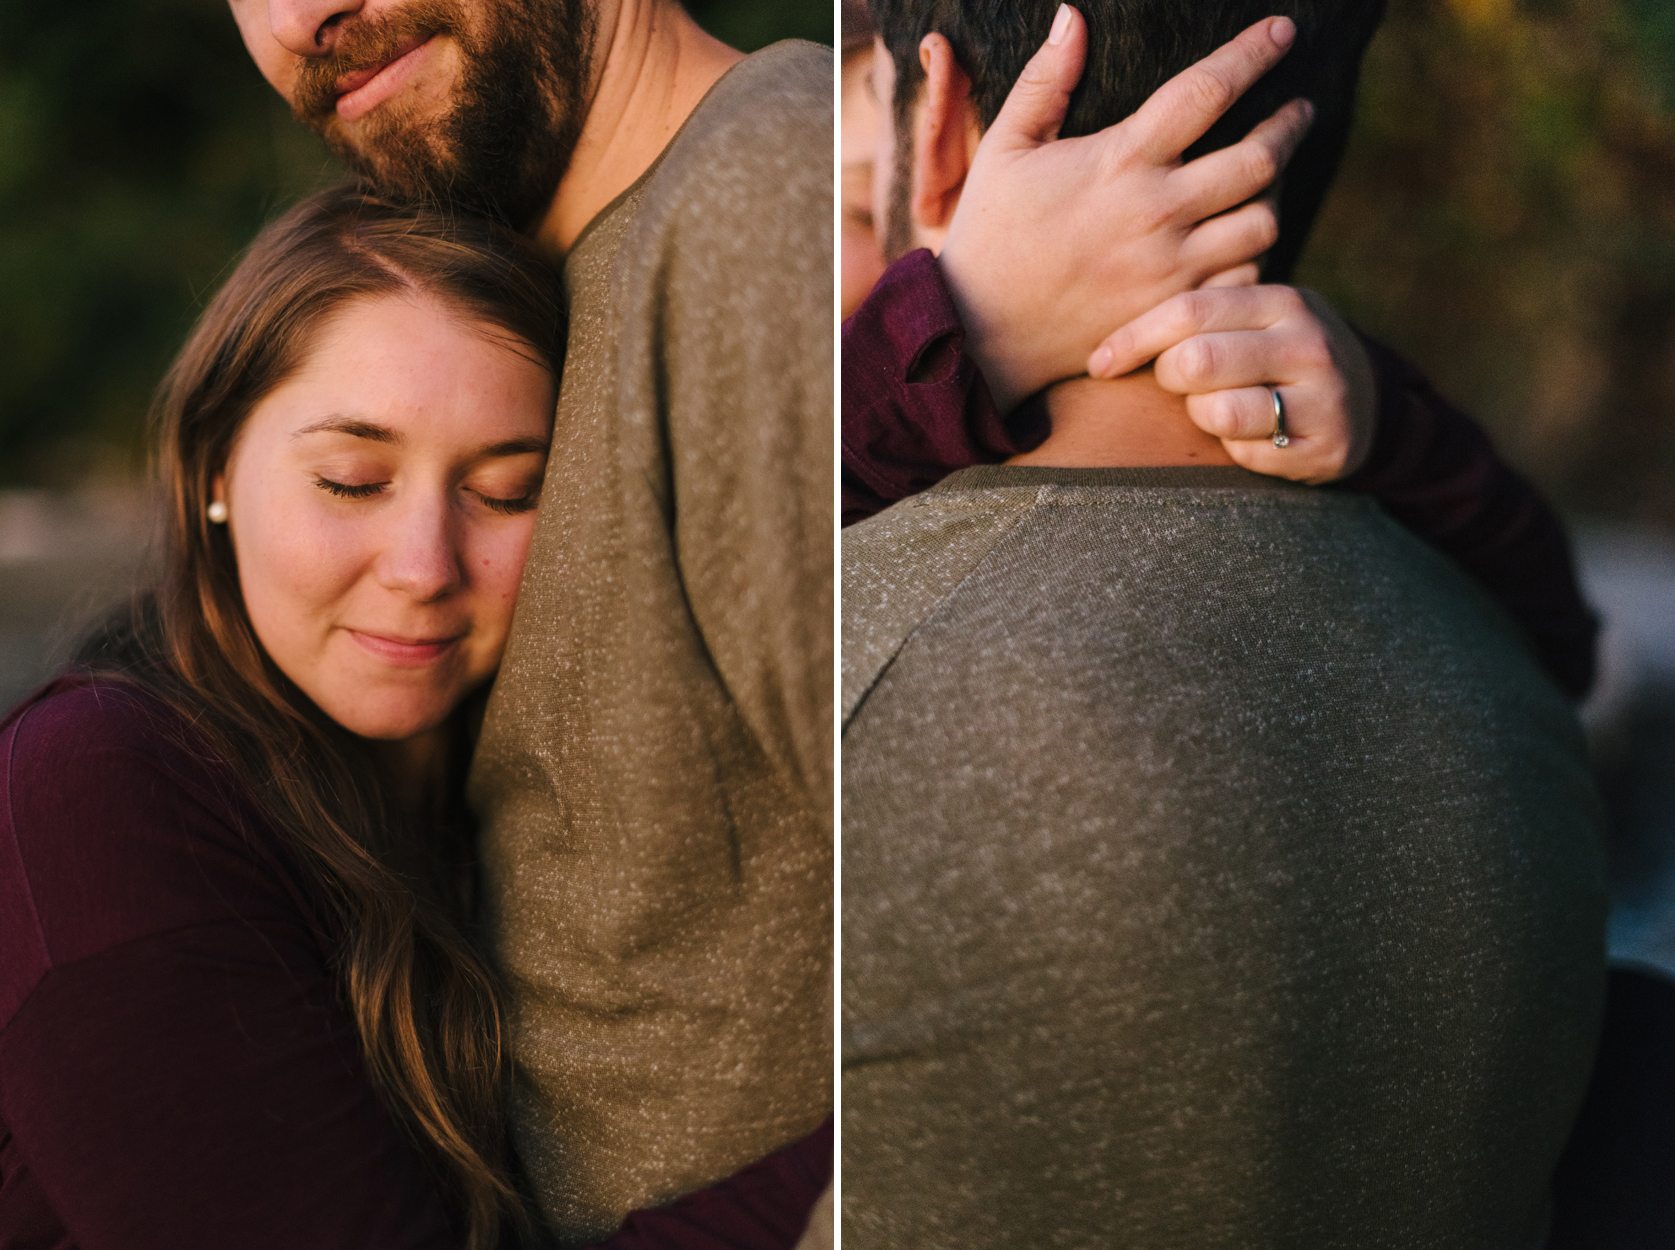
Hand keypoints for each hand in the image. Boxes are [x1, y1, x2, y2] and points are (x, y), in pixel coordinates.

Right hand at [937, 7, 1313, 413]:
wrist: (979, 331)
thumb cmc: (989, 234)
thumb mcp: (1003, 149)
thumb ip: (1042, 82)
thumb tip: (1071, 16)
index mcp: (1120, 160)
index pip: (1206, 91)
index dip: (1253, 53)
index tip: (1283, 30)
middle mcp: (1156, 211)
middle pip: (1259, 156)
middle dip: (1291, 123)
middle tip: (1300, 109)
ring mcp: (1170, 267)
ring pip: (1262, 220)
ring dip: (1276, 192)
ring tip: (1272, 175)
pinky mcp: (1171, 310)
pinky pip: (1244, 278)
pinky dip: (1255, 254)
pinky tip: (1245, 238)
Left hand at [1088, 284, 1377, 481]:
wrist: (1367, 401)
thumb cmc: (1276, 354)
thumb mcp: (1252, 318)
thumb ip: (1198, 316)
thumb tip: (1103, 339)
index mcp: (1282, 301)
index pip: (1189, 311)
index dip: (1133, 338)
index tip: (1099, 362)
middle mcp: (1308, 344)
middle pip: (1197, 361)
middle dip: (1169, 377)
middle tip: (1177, 384)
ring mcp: (1323, 398)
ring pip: (1218, 412)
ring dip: (1200, 415)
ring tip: (1218, 407)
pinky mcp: (1325, 448)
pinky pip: (1245, 454)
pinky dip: (1232, 448)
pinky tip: (1250, 435)